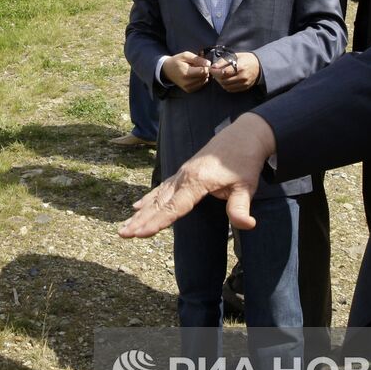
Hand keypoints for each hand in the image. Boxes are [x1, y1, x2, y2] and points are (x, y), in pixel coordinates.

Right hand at [119, 113, 276, 238]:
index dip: (157, 222)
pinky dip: (148, 198)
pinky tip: (137, 207)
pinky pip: (162, 188)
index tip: (141, 233)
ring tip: (124, 228)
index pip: (174, 207)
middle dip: (140, 220)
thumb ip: (240, 206)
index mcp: (197, 181)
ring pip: (157, 197)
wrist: (244, 135)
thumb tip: (248, 224)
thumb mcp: (246, 186)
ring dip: (140, 213)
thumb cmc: (244, 161)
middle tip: (122, 234)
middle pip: (159, 203)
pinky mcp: (184, 172)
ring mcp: (181, 174)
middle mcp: (184, 177)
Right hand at [162, 51, 210, 91]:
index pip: (204, 71)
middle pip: (205, 76)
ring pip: (204, 81)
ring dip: (203, 75)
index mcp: (186, 73)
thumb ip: (198, 59)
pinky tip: (194, 75)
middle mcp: (187, 83)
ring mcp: (188, 88)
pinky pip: (201, 84)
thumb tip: (209, 64)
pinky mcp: (189, 90)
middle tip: (197, 65)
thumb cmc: (177, 61)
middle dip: (204, 70)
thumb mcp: (186, 55)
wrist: (167, 70)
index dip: (205, 66)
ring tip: (195, 70)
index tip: (202, 62)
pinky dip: (200, 79)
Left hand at [210, 51, 259, 92]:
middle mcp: (242, 77)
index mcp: (240, 67)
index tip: (211, 69)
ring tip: (219, 76)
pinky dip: (225, 86)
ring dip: (220, 82)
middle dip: (216, 77)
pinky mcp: (244, 87)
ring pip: (226, 86)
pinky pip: (231, 89)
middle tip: (214, 72)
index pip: (223, 72)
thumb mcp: (235, 56)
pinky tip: (224, 80)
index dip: (215, 71)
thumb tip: (213, 66)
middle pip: (224, 80)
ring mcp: (244, 83)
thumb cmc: (246, 59)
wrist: (259, 66)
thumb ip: (224, 61)